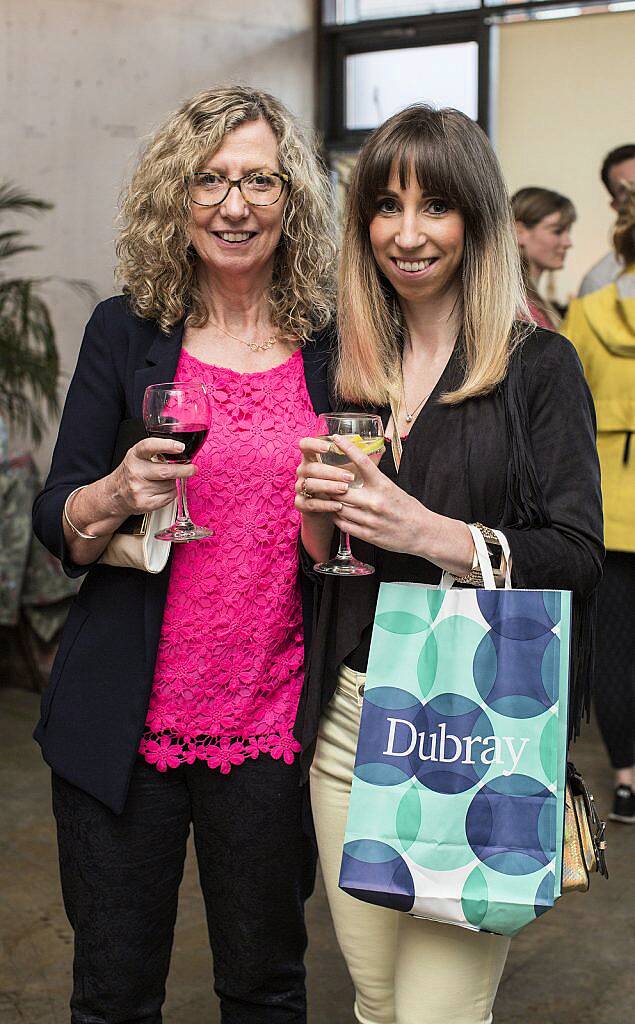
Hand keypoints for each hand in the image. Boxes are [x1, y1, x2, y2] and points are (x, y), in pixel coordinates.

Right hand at [112, 437, 196, 516]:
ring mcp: (139, 489)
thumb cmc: (131, 473)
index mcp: (135, 455)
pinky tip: (163, 490)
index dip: (167, 445)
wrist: (115, 494)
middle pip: (166, 471)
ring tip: (165, 481)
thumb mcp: (138, 456)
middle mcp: (135, 471)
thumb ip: (155, 451)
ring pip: (170, 485)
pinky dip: (172, 493)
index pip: (150, 446)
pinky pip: (169, 497)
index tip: (180, 447)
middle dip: (184, 470)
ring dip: (174, 482)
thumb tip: (181, 452)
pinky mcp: (144, 503)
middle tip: (192, 469)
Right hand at [294, 436, 354, 517]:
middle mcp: (303, 471)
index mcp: (312, 458)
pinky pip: (311, 503)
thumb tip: (377, 448)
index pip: (305, 445)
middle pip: (311, 467)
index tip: (329, 447)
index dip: (314, 444)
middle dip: (331, 471)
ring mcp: (300, 487)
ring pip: (310, 485)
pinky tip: (339, 506)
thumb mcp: (344, 470)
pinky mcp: (301, 504)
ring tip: (345, 489)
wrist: (328, 511)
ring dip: (329, 486)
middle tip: (350, 477)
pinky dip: (325, 504)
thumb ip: (353, 459)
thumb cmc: (339, 485)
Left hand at [327, 434, 428, 554]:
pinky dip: (336, 518)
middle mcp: (375, 502)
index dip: (348, 447)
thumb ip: (374, 482)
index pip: (363, 462)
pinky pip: (343, 525)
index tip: (337, 438)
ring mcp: (370, 520)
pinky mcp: (368, 535)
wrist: (422, 532)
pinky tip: (335, 513)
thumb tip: (356, 470)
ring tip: (327, 496)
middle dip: (330, 485)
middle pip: (342, 489)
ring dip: (331, 502)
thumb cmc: (407, 508)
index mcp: (384, 486)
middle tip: (322, 479)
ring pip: (339, 508)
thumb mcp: (393, 489)